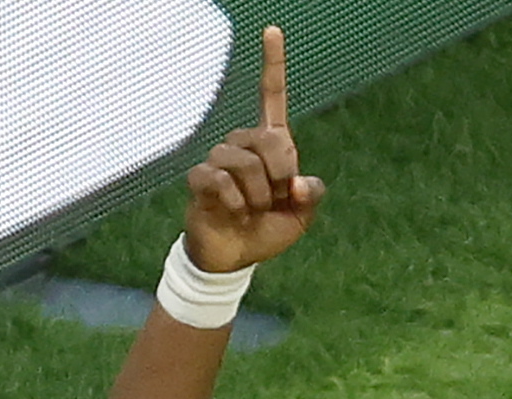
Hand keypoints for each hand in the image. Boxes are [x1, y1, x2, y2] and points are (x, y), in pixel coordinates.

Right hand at [184, 25, 322, 272]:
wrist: (236, 255)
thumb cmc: (268, 229)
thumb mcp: (301, 216)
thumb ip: (310, 195)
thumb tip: (298, 183)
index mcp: (271, 144)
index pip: (272, 97)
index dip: (273, 64)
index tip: (272, 29)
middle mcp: (243, 142)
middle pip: (269, 141)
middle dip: (280, 177)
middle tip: (275, 201)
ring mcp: (219, 158)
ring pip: (245, 165)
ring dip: (257, 198)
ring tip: (251, 211)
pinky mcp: (201, 178)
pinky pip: (221, 182)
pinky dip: (235, 205)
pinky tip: (233, 214)